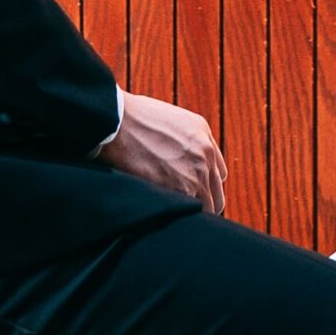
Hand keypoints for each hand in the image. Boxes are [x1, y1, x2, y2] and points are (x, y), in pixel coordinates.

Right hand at [105, 89, 226, 215]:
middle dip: (203, 203)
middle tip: (183, 210)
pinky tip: (166, 214)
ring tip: (172, 215)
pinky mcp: (181, 188)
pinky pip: (189, 211)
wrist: (117, 122)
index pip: (218, 173)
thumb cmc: (132, 119)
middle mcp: (205, 155)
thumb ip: (184, 140)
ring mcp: (196, 173)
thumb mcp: (170, 119)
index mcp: (204, 135)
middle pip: (216, 195)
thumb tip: (179, 160)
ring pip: (207, 207)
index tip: (192, 192)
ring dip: (191, 212)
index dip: (205, 185)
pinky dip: (179, 215)